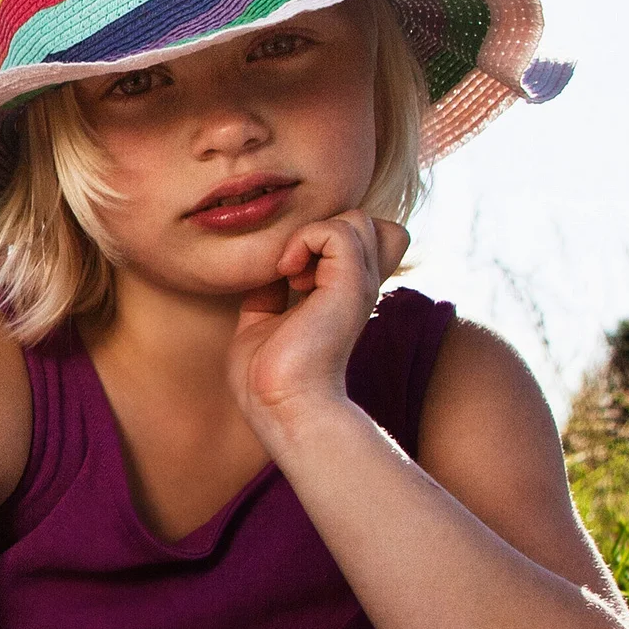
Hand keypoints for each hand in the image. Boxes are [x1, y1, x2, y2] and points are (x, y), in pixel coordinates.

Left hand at [228, 213, 409, 427]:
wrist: (281, 409)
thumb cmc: (268, 383)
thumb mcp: (261, 324)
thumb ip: (268, 294)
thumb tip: (263, 270)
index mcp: (342, 295)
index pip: (358, 240)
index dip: (321, 241)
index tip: (287, 273)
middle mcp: (358, 287)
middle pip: (366, 223)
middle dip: (321, 231)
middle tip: (292, 269)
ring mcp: (358, 285)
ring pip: (356, 219)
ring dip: (313, 234)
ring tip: (291, 273)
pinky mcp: (350, 286)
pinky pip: (339, 229)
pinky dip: (305, 239)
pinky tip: (288, 273)